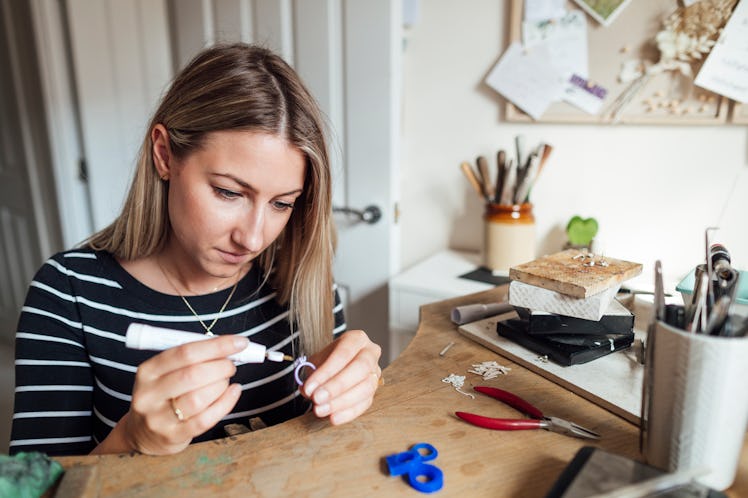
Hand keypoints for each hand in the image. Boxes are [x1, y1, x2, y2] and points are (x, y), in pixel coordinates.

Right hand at [100, 335, 247, 454]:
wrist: (143, 433)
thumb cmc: (165, 395)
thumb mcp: (167, 372)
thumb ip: (193, 359)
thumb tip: (230, 346)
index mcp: (148, 371)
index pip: (185, 352)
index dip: (216, 346)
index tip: (240, 342)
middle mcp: (149, 394)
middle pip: (192, 374)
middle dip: (221, 367)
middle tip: (231, 365)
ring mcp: (158, 418)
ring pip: (198, 398)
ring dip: (221, 386)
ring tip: (226, 381)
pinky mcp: (172, 436)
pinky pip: (205, 420)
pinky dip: (225, 403)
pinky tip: (233, 393)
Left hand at [302, 330, 381, 424]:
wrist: (337, 366)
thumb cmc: (328, 360)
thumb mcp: (317, 361)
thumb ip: (312, 373)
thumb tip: (307, 390)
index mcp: (356, 339)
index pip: (343, 353)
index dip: (326, 371)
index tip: (309, 387)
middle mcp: (370, 353)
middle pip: (360, 368)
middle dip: (337, 386)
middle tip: (317, 398)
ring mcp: (375, 373)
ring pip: (365, 388)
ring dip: (341, 402)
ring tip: (320, 410)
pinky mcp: (374, 392)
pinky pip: (365, 404)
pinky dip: (347, 413)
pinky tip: (333, 418)